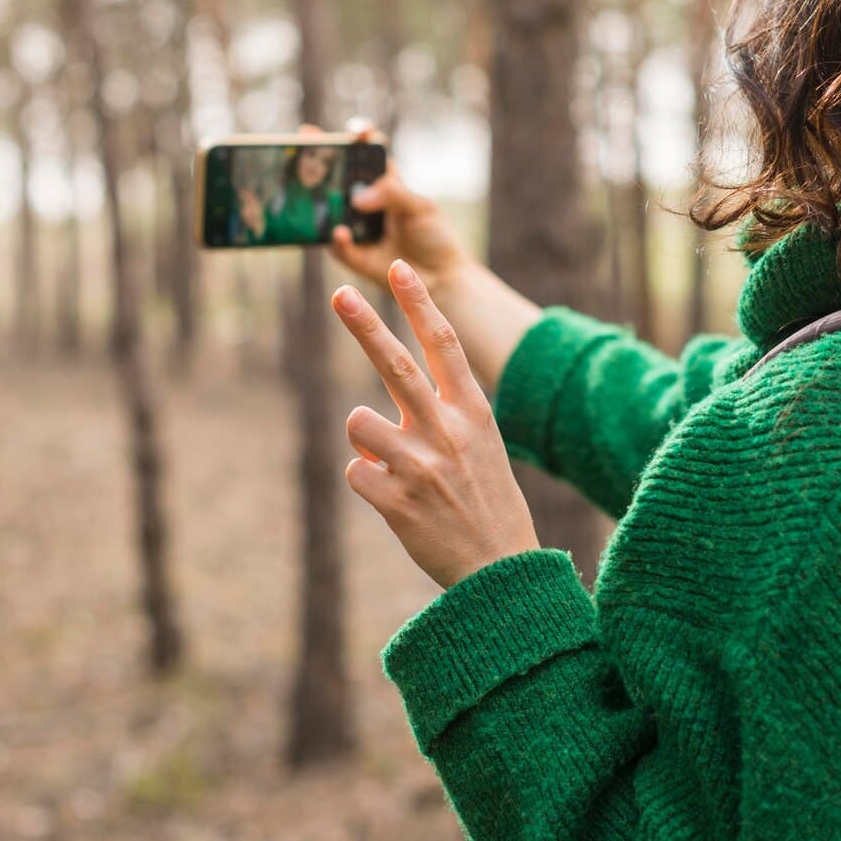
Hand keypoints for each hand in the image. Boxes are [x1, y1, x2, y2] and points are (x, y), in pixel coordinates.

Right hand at [321, 119, 471, 297]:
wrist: (441, 277)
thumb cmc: (434, 235)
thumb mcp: (420, 208)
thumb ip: (393, 194)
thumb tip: (358, 198)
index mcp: (385, 182)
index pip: (368, 153)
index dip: (360, 137)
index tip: (356, 131)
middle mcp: (365, 201)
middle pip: (337, 175)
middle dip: (319, 157)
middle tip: (306, 143)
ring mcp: (356, 227)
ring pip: (328, 208)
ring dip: (317, 198)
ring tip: (310, 189)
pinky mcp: (354, 255)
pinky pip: (338, 246)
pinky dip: (337, 240)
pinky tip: (340, 233)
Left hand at [333, 259, 539, 588]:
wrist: (501, 572)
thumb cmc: (487, 503)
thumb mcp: (483, 448)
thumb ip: (439, 419)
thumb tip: (374, 409)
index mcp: (474, 413)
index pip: (445, 344)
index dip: (419, 303)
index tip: (400, 269)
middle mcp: (448, 432)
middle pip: (397, 366)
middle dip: (365, 326)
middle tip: (339, 295)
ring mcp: (421, 465)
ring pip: (359, 422)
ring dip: (365, 439)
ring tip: (393, 464)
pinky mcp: (396, 500)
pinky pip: (355, 471)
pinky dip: (367, 483)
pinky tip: (396, 501)